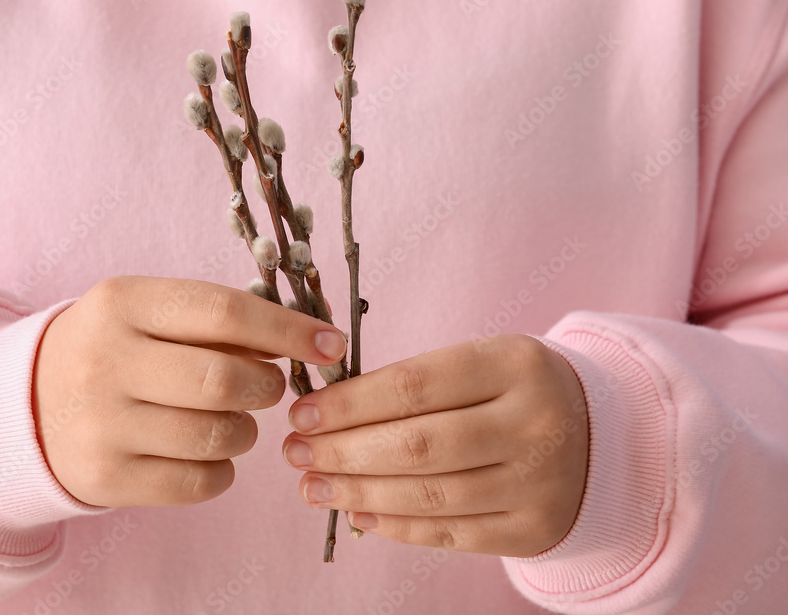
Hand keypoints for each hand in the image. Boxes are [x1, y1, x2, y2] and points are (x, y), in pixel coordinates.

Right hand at [32, 276, 347, 507]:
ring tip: (231, 418)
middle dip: (268, 385)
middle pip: (225, 379)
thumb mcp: (149, 313)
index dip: (289, 330)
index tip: (330, 344)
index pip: (225, 312)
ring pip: (219, 434)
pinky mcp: (107, 477)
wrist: (28, 406)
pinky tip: (206, 450)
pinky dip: (223, 468)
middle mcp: (106, 361)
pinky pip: (201, 482)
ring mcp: (102, 424)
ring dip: (247, 429)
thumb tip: (310, 337)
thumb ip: (220, 319)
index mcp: (122, 303)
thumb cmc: (115, 349)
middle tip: (268, 385)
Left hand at [281, 334, 587, 557]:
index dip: (349, 404)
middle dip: (343, 452)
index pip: (414, 385)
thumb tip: (327, 413)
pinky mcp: (533, 528)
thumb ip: (415, 382)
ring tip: (313, 485)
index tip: (303, 413)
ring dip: (358, 492)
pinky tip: (357, 512)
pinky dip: (395, 526)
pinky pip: (450, 534)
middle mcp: (533, 424)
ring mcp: (538, 482)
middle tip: (295, 453)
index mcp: (515, 364)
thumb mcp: (481, 362)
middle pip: (418, 445)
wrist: (600, 436)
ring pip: (429, 495)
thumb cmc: (515, 391)